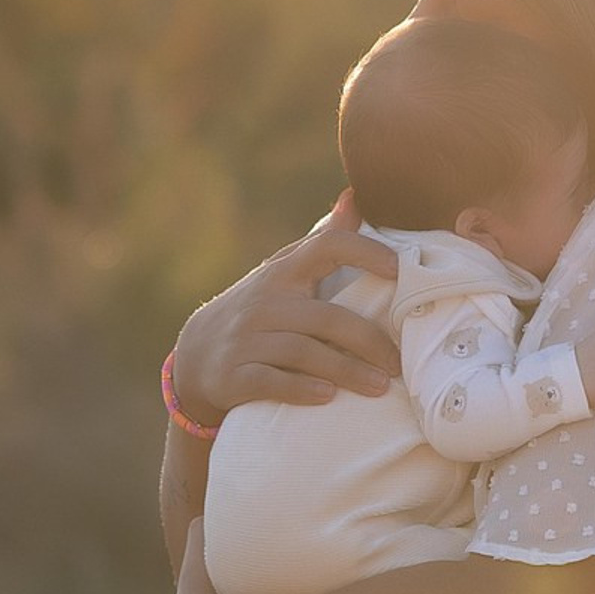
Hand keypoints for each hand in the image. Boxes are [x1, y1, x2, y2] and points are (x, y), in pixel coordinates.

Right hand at [171, 193, 400, 420]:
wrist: (196, 355)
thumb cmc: (260, 310)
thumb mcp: (284, 271)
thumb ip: (322, 241)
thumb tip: (355, 197)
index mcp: (284, 273)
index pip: (326, 247)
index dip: (364, 253)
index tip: (398, 270)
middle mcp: (265, 302)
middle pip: (326, 318)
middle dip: (368, 342)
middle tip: (398, 364)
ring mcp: (247, 339)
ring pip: (303, 353)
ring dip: (346, 371)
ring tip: (380, 387)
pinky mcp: (234, 375)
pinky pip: (271, 381)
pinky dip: (301, 389)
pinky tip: (328, 396)